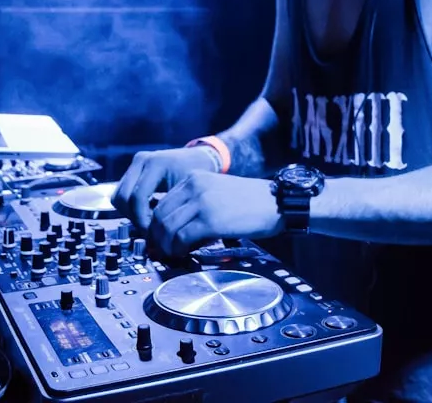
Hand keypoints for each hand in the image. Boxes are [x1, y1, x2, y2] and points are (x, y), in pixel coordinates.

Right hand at [111, 147, 216, 229]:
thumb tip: (159, 234)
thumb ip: (171, 209)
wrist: (200, 157)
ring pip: (119, 196)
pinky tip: (148, 213)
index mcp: (156, 163)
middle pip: (122, 197)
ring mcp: (135, 164)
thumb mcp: (188, 191)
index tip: (151, 232)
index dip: (141, 218)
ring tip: (149, 223)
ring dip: (130, 213)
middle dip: (133, 217)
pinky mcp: (133, 169)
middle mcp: (142, 160)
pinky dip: (131, 206)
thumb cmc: (198, 174)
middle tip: (148, 231)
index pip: (138, 196)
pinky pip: (122, 193)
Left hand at [149, 170, 282, 256]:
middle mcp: (194, 186)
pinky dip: (178, 249)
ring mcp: (202, 202)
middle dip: (156, 237)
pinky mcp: (210, 220)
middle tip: (161, 250)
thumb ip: (194, 203)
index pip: (161, 202)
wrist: (276, 203)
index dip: (155, 224)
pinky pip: (181, 237)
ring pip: (166, 227)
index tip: (158, 238)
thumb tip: (172, 229)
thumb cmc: (250, 202)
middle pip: (159, 215)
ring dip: (166, 245)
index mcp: (194, 178)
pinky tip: (184, 253)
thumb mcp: (216, 192)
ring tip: (173, 253)